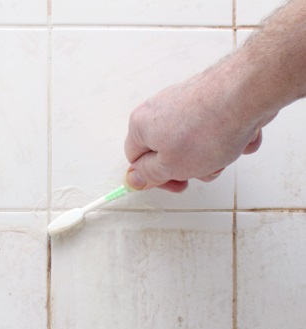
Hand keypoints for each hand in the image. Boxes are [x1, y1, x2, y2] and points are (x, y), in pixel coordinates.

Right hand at [124, 66, 277, 191]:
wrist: (244, 95)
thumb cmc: (207, 129)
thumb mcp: (171, 167)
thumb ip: (149, 175)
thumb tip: (134, 178)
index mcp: (141, 125)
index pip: (137, 160)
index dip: (155, 177)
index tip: (177, 183)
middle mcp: (158, 109)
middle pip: (168, 151)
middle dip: (190, 166)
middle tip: (205, 170)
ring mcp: (184, 102)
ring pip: (194, 142)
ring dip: (212, 155)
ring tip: (227, 151)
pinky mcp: (208, 98)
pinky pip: (214, 127)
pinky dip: (227, 136)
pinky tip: (239, 136)